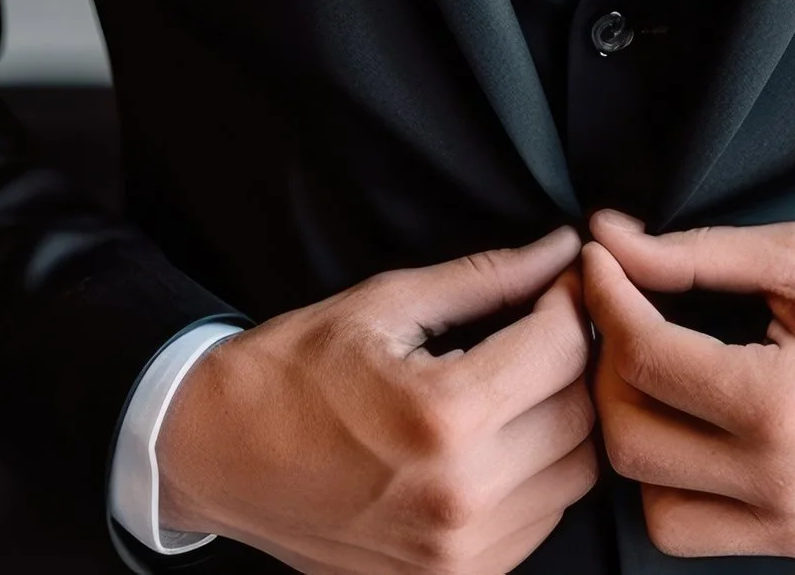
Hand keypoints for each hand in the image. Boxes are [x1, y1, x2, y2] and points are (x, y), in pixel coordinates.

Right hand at [158, 226, 598, 574]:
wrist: (213, 455)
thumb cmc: (292, 372)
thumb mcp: (385, 304)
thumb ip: (487, 279)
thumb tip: (559, 250)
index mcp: (444, 416)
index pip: (565, 351)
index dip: (571, 304)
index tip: (559, 285)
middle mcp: (460, 496)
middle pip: (581, 415)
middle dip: (574, 362)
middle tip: (544, 329)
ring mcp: (457, 553)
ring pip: (574, 475)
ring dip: (562, 422)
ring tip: (519, 385)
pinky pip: (539, 522)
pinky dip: (535, 477)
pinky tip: (497, 441)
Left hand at [581, 211, 794, 559]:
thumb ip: (698, 253)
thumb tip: (612, 239)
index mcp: (781, 402)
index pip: (645, 357)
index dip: (606, 299)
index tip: (601, 265)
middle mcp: (776, 477)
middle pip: (629, 436)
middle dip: (606, 367)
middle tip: (620, 318)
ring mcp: (785, 521)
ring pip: (646, 499)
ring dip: (634, 433)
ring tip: (652, 380)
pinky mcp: (792, 541)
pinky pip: (690, 530)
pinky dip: (669, 485)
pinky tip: (689, 432)